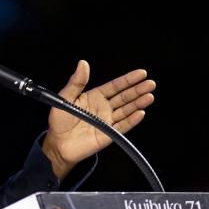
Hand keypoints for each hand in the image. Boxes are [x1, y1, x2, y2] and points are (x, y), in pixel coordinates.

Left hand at [40, 61, 155, 180]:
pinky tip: (140, 113)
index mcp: (95, 96)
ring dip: (138, 103)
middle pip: (124, 97)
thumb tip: (83, 63)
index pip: (115, 86)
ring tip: (149, 96)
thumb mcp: (65, 98)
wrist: (58, 144)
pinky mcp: (109, 134)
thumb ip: (76, 82)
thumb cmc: (60, 121)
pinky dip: (131, 121)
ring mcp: (108, 121)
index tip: (141, 73)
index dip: (128, 80)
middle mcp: (104, 107)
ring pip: (126, 110)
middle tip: (150, 83)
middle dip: (138, 90)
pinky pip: (122, 127)